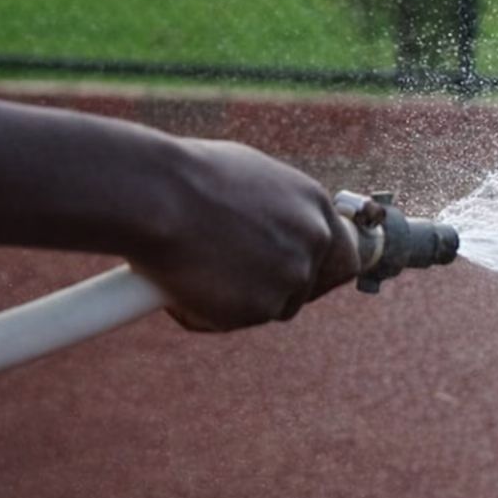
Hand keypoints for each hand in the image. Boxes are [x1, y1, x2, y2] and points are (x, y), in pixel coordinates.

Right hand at [127, 139, 360, 331]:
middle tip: (236, 282)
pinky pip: (237, 320)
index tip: (295, 274)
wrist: (155, 195)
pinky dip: (209, 312)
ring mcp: (290, 276)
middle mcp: (313, 240)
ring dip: (240, 300)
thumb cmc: (186, 177)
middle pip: (310, 285)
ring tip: (196, 268)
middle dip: (277, 289)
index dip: (317, 268)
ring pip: (272, 306)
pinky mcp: (260, 307)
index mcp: (313, 204)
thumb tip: (269, 228)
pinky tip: (183, 281)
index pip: (342, 252)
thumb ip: (274, 209)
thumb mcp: (248, 178)